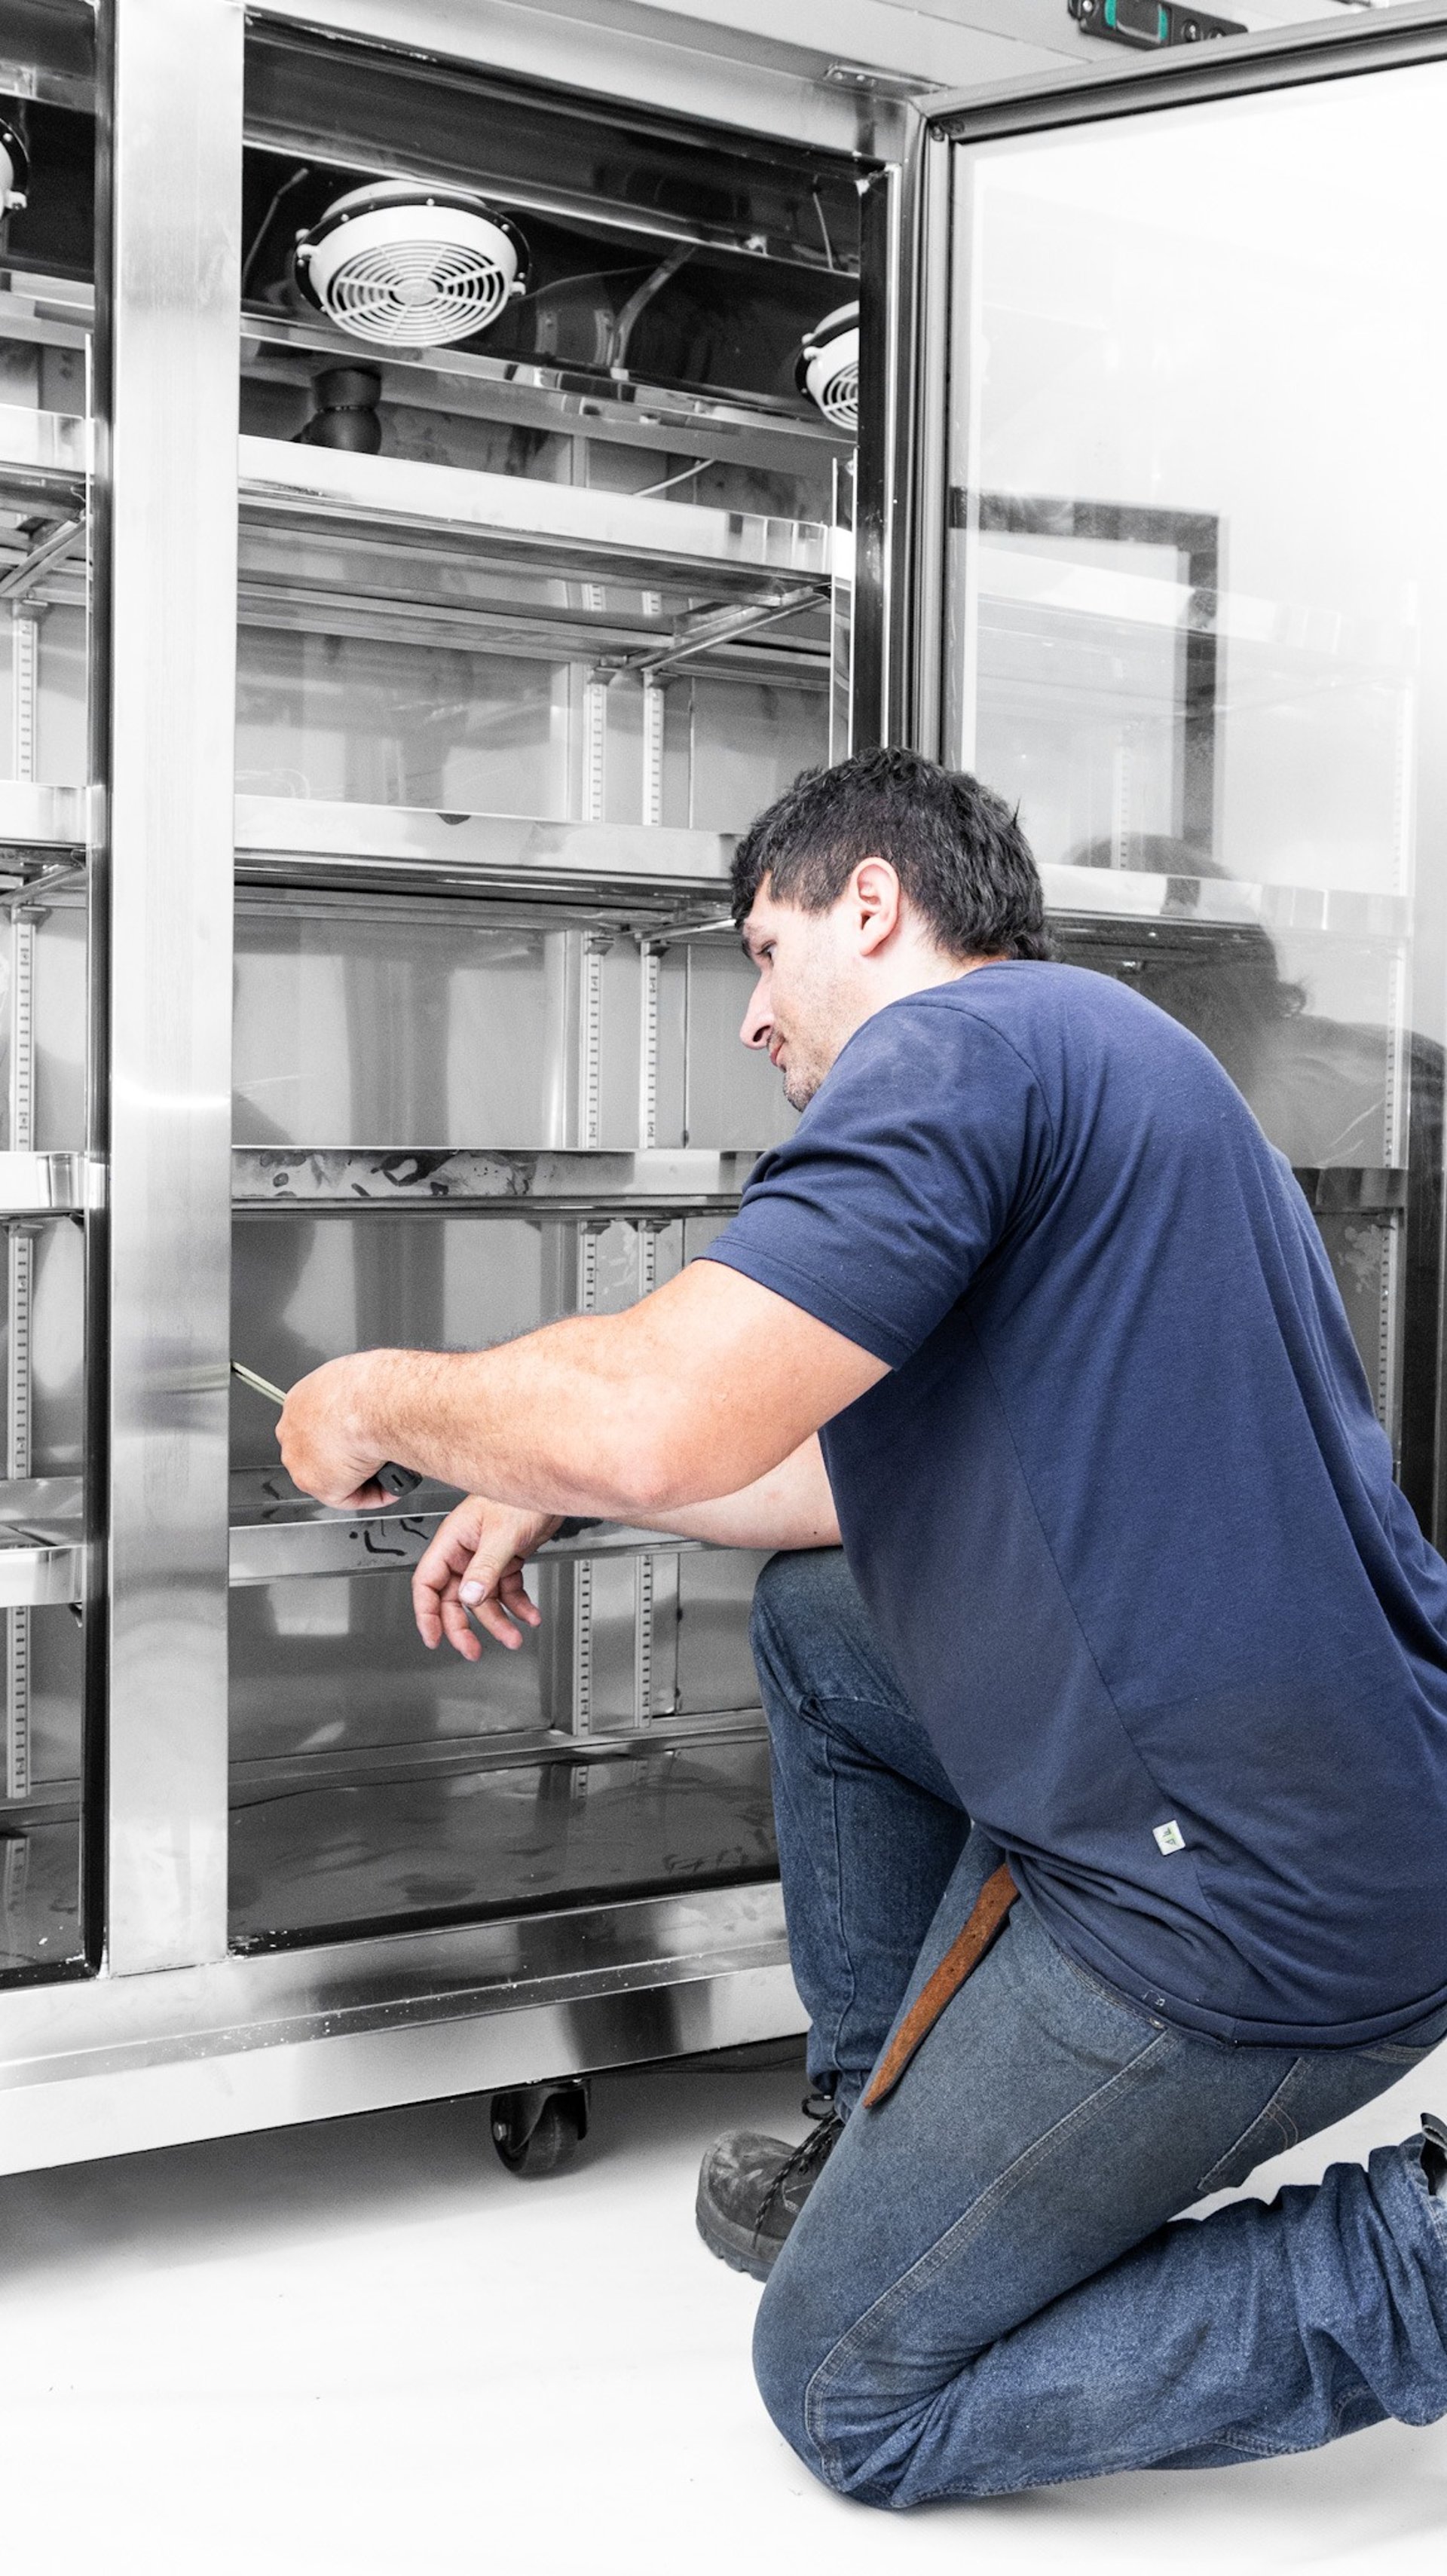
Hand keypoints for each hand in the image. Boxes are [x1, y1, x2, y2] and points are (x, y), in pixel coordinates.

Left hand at [278, 1352, 397, 1509]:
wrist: (373, 1403)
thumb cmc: (372, 1386)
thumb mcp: (362, 1379)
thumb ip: (358, 1398)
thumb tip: (377, 1405)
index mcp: (301, 1400)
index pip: (318, 1422)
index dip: (344, 1432)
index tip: (365, 1434)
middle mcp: (293, 1429)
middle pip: (320, 1450)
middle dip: (347, 1457)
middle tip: (377, 1456)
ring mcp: (300, 1458)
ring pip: (332, 1475)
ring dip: (360, 1476)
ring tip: (387, 1470)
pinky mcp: (315, 1483)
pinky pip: (347, 1497)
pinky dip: (372, 1494)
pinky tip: (390, 1487)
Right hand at [412, 1495, 559, 1657]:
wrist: (552, 1484)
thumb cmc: (522, 1493)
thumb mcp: (502, 1533)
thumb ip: (485, 1567)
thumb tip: (470, 1596)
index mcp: (452, 1540)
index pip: (427, 1582)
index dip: (426, 1613)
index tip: (433, 1637)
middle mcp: (465, 1550)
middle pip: (455, 1598)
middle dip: (464, 1626)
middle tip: (472, 1650)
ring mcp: (485, 1556)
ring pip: (484, 1599)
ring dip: (498, 1620)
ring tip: (513, 1637)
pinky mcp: (506, 1559)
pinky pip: (507, 1590)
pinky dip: (518, 1605)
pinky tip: (529, 1615)